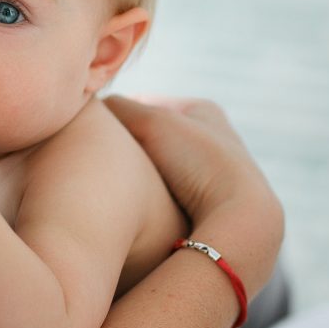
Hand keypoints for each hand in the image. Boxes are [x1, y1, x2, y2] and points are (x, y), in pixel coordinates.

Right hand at [104, 95, 282, 249]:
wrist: (240, 221)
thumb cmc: (196, 162)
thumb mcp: (149, 121)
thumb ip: (116, 107)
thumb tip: (88, 107)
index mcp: (203, 111)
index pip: (148, 105)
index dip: (117, 117)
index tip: (94, 133)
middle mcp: (214, 140)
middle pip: (156, 139)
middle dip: (129, 149)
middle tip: (104, 162)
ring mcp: (215, 177)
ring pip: (163, 171)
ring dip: (141, 179)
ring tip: (120, 190)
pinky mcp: (213, 210)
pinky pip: (172, 199)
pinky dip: (155, 202)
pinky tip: (141, 212)